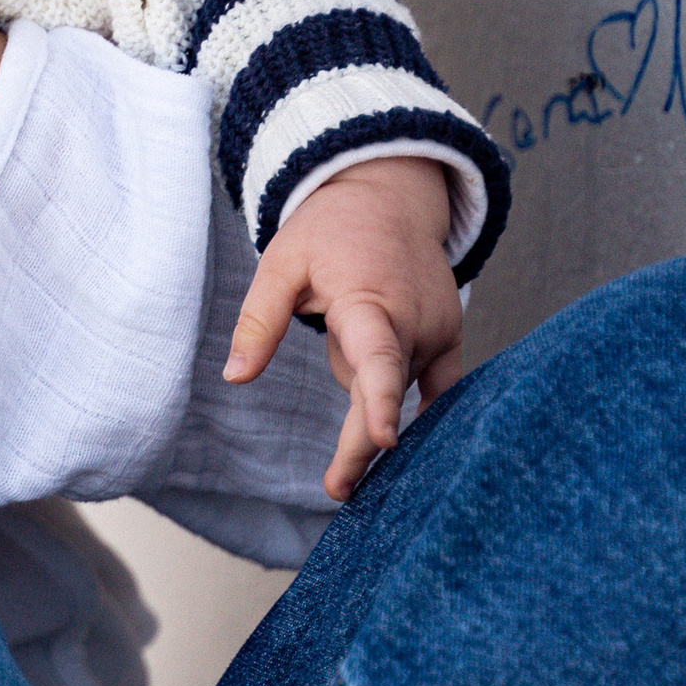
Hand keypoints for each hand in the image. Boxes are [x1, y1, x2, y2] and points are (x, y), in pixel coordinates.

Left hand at [223, 154, 462, 502]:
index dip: (380, 402)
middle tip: (336, 488)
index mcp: (368, 300)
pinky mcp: (451, 336)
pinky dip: (412, 403)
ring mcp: (439, 329)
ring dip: (367, 386)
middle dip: (362, 442)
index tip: (384, 441)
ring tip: (341, 330)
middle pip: (385, 395)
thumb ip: (259, 321)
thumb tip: (234, 377)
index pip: (377, 359)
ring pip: (396, 386)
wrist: (390, 196)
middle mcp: (414, 319)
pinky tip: (397, 432)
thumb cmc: (328, 231)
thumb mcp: (280, 264)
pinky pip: (437, 387)